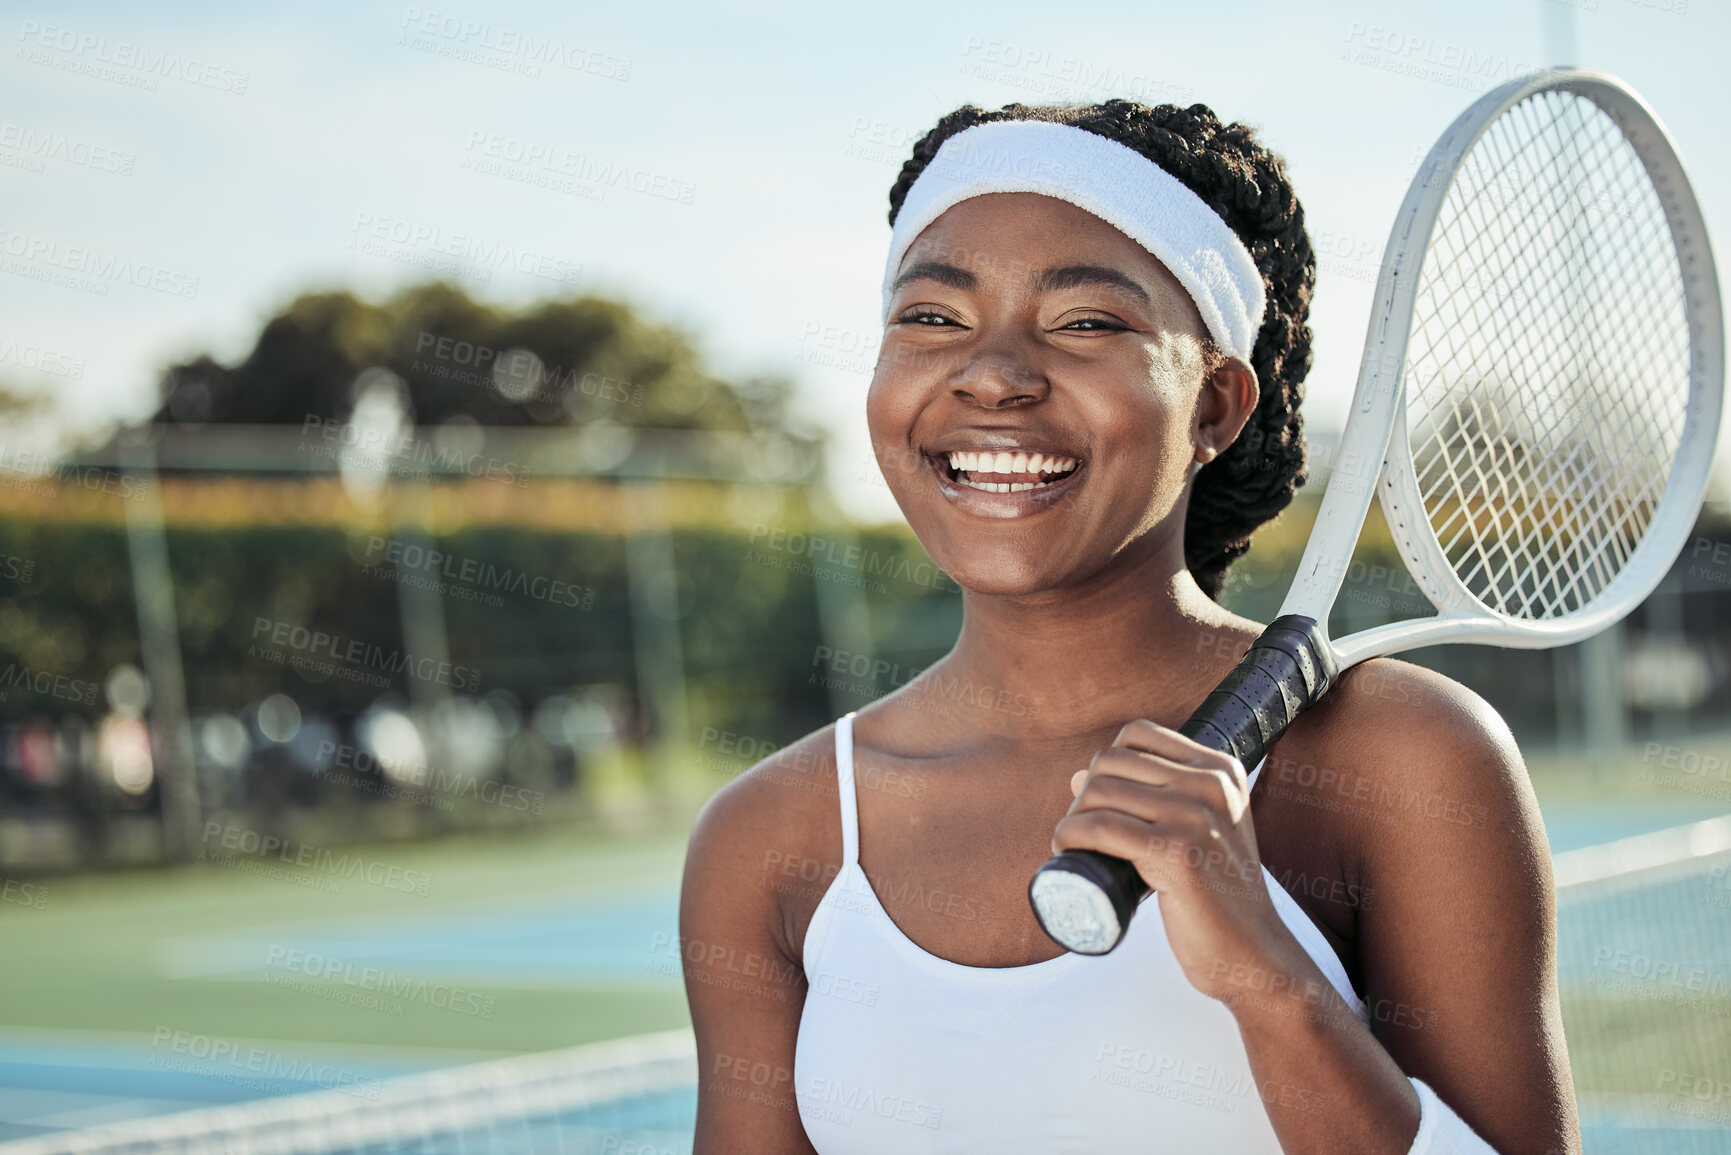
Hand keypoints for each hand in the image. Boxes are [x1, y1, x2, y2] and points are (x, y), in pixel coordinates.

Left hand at [1050, 719, 1292, 1002]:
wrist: (1253, 954)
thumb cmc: (1217, 897)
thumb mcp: (1200, 832)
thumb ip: (1156, 798)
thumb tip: (1079, 776)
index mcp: (1221, 770)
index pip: (1137, 734)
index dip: (1106, 765)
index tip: (1100, 803)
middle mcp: (1212, 784)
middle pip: (1111, 762)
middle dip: (1084, 795)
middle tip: (1082, 834)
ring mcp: (1195, 816)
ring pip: (1098, 791)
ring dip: (1072, 819)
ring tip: (1074, 847)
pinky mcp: (1176, 852)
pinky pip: (1099, 827)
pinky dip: (1069, 836)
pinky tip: (1066, 851)